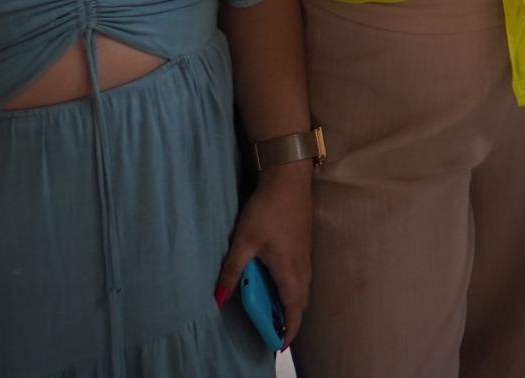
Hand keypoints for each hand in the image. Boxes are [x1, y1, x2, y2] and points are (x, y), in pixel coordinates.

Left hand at [216, 166, 310, 347]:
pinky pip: (303, 277)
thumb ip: (232, 271)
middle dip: (291, 320)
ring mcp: (306, 254)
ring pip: (304, 289)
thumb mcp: (243, 241)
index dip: (289, 329)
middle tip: (275, 333)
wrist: (289, 179)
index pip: (293, 308)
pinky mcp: (304, 246)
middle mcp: (302, 265)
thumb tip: (218, 300)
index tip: (280, 345)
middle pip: (301, 301)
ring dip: (293, 305)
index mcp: (288, 269)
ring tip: (277, 315)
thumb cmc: (267, 210)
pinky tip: (282, 287)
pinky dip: (295, 291)